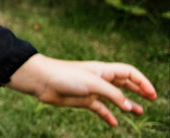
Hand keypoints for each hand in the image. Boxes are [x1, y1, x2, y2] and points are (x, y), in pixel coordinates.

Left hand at [7, 54, 156, 126]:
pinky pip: (99, 109)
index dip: (142, 81)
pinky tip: (114, 124)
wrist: (42, 80)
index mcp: (103, 70)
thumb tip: (128, 105)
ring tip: (138, 112)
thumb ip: (112, 94)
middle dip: (138, 90)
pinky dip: (107, 116)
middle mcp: (99, 79)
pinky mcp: (83, 100)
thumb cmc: (66, 75)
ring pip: (114, 98)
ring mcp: (92, 90)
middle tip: (151, 98)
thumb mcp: (93, 83)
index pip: (129, 72)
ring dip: (126, 104)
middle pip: (124, 83)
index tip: (152, 94)